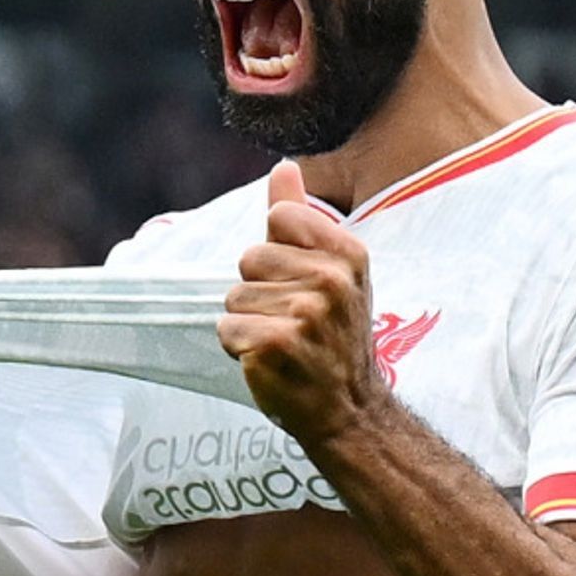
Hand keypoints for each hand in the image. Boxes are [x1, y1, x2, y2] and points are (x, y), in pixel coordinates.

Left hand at [219, 162, 383, 443]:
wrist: (348, 409)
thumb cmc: (333, 335)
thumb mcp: (332, 271)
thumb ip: (302, 215)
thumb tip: (284, 166)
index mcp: (348, 253)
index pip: (280, 217)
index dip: (277, 252)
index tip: (300, 282)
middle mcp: (332, 279)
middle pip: (250, 258)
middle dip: (258, 291)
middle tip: (291, 321)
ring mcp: (306, 313)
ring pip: (234, 297)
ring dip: (248, 323)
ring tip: (284, 343)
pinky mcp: (277, 343)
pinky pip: (227, 328)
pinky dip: (239, 349)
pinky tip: (271, 362)